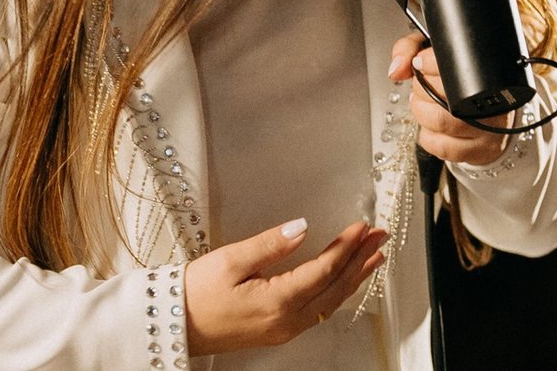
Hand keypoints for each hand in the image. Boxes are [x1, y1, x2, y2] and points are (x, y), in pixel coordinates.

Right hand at [183, 218, 385, 355]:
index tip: (361, 225)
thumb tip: (302, 227)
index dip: (345, 246)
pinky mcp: (280, 330)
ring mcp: (286, 329)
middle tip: (380, 235)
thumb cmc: (197, 292)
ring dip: (354, 276)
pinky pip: (320, 310)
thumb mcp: (230, 260)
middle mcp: (288, 320)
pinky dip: (338, 291)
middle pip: (336, 287)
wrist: (176, 324)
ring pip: (332, 301)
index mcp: (277, 301)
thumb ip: (270, 244)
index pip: (324, 269)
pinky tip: (345, 280)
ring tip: (374, 256)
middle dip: (360, 260)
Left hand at [389, 32, 510, 165]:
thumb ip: (410, 49)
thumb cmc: (457, 83)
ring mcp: (486, 129)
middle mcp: (488, 103)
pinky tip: (432, 126)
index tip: (418, 63)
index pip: (454, 67)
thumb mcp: (434, 55)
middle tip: (422, 85)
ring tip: (424, 104)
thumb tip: (396, 70)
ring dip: (421, 112)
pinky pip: (442, 147)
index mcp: (483, 74)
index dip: (426, 64)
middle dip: (420, 89)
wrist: (489, 115)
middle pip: (442, 97)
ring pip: (440, 122)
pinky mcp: (478, 151)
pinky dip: (428, 136)